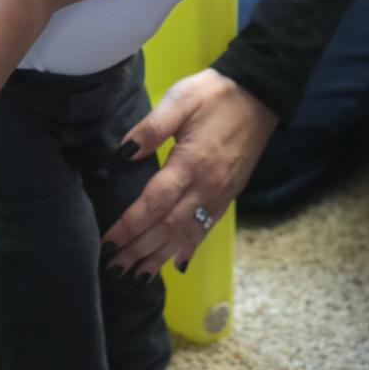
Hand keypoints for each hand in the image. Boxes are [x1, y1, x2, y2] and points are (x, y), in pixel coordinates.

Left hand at [101, 69, 279, 275]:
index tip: (108, 242)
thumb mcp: (180, 99)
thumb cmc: (214, 93)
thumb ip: (151, 128)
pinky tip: (176, 262)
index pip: (154, 204)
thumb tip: (123, 154)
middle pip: (168, 227)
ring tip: (137, 276)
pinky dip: (189, 247)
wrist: (260, 93)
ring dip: (160, 256)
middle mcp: (207, 186)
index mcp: (191, 163)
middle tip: (113, 268)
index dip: (129, 226)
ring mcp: (221, 193)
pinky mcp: (230, 194)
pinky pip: (207, 227)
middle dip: (139, 250)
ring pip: (187, 234)